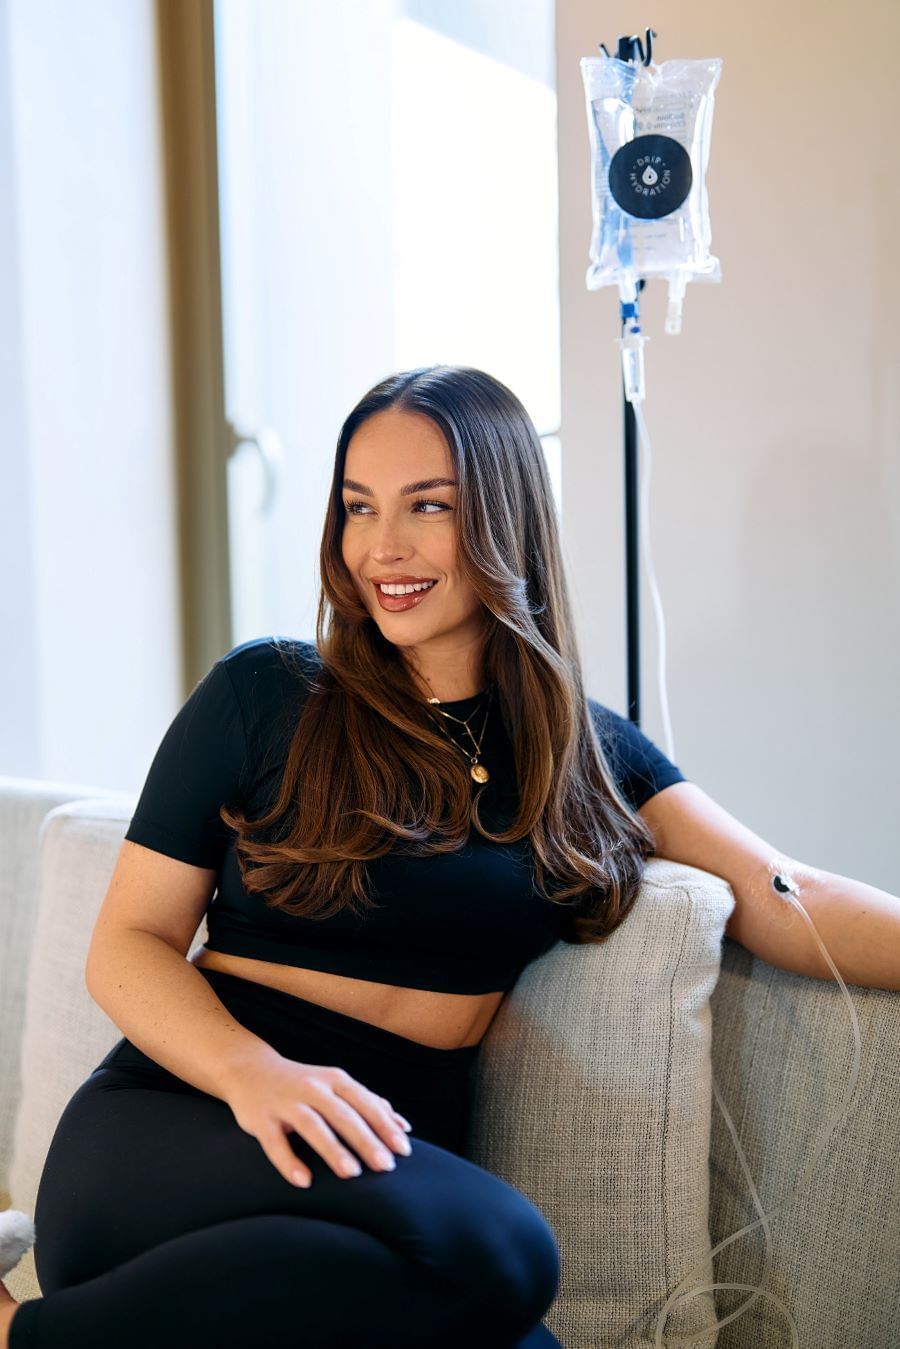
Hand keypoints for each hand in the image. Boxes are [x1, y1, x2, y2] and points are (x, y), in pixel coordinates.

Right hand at [225, 1050, 412, 1187]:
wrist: (250, 1069)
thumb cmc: (303, 1084)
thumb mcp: (336, 1086)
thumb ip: (369, 1104)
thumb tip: (403, 1127)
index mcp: (335, 1080)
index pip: (365, 1103)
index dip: (385, 1126)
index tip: (404, 1150)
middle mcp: (313, 1088)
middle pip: (343, 1115)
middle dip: (366, 1140)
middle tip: (386, 1166)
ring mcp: (286, 1103)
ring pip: (312, 1125)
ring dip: (332, 1149)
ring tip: (351, 1173)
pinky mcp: (262, 1119)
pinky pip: (275, 1143)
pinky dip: (289, 1162)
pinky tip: (304, 1181)